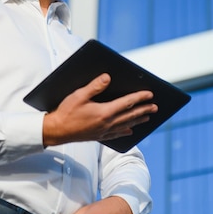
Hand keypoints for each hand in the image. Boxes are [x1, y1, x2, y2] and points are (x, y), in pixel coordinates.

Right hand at [43, 73, 157, 146]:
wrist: (57, 131)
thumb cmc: (66, 112)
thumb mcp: (79, 95)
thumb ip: (95, 86)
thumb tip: (107, 77)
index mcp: (104, 112)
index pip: (127, 103)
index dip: (140, 98)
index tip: (150, 94)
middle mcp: (107, 123)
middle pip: (130, 115)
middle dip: (144, 110)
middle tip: (155, 107)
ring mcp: (104, 131)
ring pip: (126, 125)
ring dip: (138, 120)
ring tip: (148, 117)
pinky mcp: (99, 136)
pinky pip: (116, 134)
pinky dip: (125, 131)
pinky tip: (129, 130)